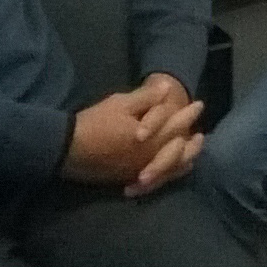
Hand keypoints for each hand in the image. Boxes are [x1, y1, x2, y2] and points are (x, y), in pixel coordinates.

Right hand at [63, 84, 203, 188]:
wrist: (66, 149)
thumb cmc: (95, 123)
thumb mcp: (120, 103)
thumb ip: (146, 97)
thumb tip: (167, 88)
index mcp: (151, 137)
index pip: (177, 124)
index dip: (189, 114)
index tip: (199, 105)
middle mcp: (150, 156)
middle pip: (179, 149)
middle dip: (192, 140)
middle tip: (200, 133)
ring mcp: (141, 170)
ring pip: (172, 167)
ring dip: (186, 157)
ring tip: (193, 150)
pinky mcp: (130, 177)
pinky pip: (158, 179)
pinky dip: (171, 172)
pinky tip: (174, 168)